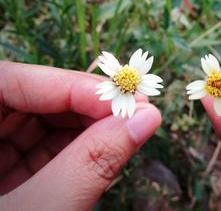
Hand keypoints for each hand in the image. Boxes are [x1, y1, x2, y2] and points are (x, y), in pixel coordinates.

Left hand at [0, 62, 160, 209]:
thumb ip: (92, 162)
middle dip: (85, 103)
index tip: (121, 99)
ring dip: (88, 123)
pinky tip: (105, 146)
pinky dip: (79, 145)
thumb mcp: (41, 210)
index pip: (9, 83)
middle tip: (134, 110)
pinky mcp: (9, 167)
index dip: (69, 85)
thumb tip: (146, 118)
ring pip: (42, 118)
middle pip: (29, 97)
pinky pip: (45, 144)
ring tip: (127, 128)